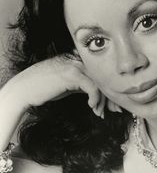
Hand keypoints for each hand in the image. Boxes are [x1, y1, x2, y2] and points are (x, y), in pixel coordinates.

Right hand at [3, 54, 121, 117]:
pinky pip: (91, 86)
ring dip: (102, 100)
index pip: (100, 74)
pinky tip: (92, 106)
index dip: (109, 89)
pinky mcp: (71, 73)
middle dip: (110, 96)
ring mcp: (75, 65)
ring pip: (99, 82)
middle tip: (115, 110)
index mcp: (79, 60)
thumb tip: (100, 97)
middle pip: (103, 77)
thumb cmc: (46, 88)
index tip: (113, 104)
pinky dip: (95, 98)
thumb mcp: (69, 85)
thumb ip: (83, 86)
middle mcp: (79, 60)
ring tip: (100, 112)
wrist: (25, 88)